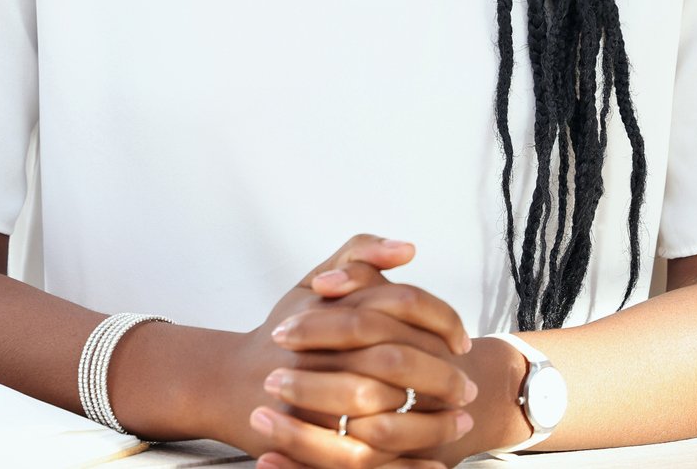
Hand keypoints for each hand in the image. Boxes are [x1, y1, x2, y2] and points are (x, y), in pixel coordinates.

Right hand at [207, 233, 477, 468]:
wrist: (228, 383)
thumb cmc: (283, 333)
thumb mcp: (310, 283)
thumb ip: (357, 255)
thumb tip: (409, 249)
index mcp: (324, 306)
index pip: (399, 304)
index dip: (440, 323)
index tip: (461, 342)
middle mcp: (314, 349)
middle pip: (394, 361)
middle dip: (441, 377)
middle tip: (468, 388)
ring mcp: (307, 395)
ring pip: (382, 410)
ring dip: (431, 420)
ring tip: (458, 420)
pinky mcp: (305, 438)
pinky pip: (365, 455)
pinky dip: (405, 457)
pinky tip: (433, 455)